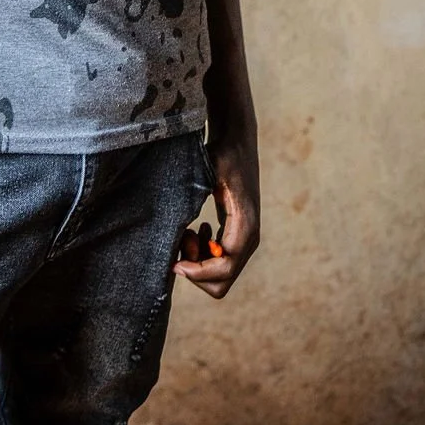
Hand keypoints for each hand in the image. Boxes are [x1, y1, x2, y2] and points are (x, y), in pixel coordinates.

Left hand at [173, 134, 259, 299]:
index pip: (224, 269)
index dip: (197, 272)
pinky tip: (197, 231)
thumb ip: (196, 198)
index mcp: (245, 225)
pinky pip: (221, 263)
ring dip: (199, 262)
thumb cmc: (222, 153)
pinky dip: (204, 256)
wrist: (237, 141)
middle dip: (197, 270)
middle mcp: (250, 237)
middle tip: (184, 240)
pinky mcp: (239, 235)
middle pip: (222, 282)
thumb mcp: (207, 171)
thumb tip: (182, 230)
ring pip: (221, 276)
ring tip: (188, 233)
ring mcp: (246, 239)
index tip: (174, 261)